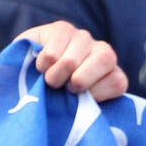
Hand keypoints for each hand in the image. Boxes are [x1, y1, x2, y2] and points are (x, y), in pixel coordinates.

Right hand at [13, 21, 128, 101]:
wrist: (27, 78)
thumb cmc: (58, 99)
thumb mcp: (77, 110)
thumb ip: (89, 110)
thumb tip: (89, 117)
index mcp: (113, 75)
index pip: (118, 82)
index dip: (96, 93)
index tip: (80, 98)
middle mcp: (104, 52)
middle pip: (105, 59)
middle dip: (77, 82)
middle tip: (64, 88)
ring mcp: (84, 38)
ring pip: (71, 61)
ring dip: (55, 76)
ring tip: (49, 79)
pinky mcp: (63, 28)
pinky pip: (52, 53)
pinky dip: (43, 65)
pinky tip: (42, 66)